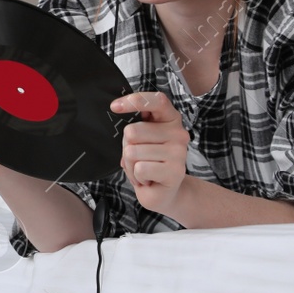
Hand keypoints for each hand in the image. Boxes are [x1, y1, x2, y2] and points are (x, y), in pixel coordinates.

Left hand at [112, 91, 189, 215]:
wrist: (164, 192)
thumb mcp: (141, 140)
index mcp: (170, 119)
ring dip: (131, 165)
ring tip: (144, 170)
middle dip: (126, 147)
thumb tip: (123, 119)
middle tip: (139, 158)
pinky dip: (137, 177)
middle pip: (132, 131)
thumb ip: (136, 128)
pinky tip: (148, 179)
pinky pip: (140, 168)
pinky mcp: (175, 171)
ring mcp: (178, 152)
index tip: (114, 107)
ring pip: (132, 152)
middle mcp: (178, 133)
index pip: (156, 100)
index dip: (134, 100)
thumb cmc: (150, 162)